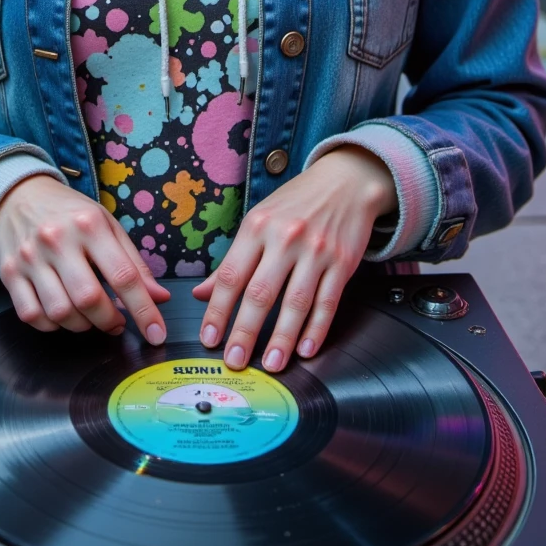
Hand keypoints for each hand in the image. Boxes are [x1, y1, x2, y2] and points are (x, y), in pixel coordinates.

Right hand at [0, 175, 170, 341]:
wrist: (17, 195)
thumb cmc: (70, 214)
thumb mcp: (107, 225)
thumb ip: (134, 263)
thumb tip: (160, 298)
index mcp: (89, 225)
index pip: (123, 275)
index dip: (144, 310)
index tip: (157, 333)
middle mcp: (58, 240)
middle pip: (88, 299)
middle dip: (109, 321)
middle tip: (117, 322)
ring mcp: (30, 258)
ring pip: (59, 312)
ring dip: (81, 326)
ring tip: (90, 317)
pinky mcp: (10, 273)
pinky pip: (32, 315)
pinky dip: (51, 326)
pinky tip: (62, 315)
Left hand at [193, 146, 396, 371]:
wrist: (345, 182)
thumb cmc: (295, 204)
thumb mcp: (258, 221)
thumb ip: (232, 260)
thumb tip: (201, 293)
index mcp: (257, 226)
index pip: (231, 275)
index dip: (217, 310)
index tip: (209, 338)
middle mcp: (285, 237)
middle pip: (260, 292)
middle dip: (245, 332)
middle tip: (235, 361)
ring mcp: (316, 251)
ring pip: (295, 303)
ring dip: (281, 338)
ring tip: (271, 363)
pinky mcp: (342, 262)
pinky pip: (328, 302)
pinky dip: (316, 330)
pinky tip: (305, 349)